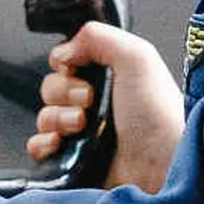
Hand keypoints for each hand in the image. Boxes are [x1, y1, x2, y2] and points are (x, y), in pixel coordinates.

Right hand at [32, 21, 181, 192]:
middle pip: (52, 88)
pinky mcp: (73, 164)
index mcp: (111, 78)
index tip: (78, 68)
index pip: (67, 63)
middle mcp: (97, 106)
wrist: (163, 166)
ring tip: (81, 125)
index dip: (66, 64)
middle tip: (89, 100)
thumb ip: (98, 36)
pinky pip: (40, 148)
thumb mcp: (138, 57)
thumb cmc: (160, 116)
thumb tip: (64, 49)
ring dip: (57, 117)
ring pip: (45, 117)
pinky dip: (43, 143)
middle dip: (64, 91)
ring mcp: (84, 136)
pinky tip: (61, 142)